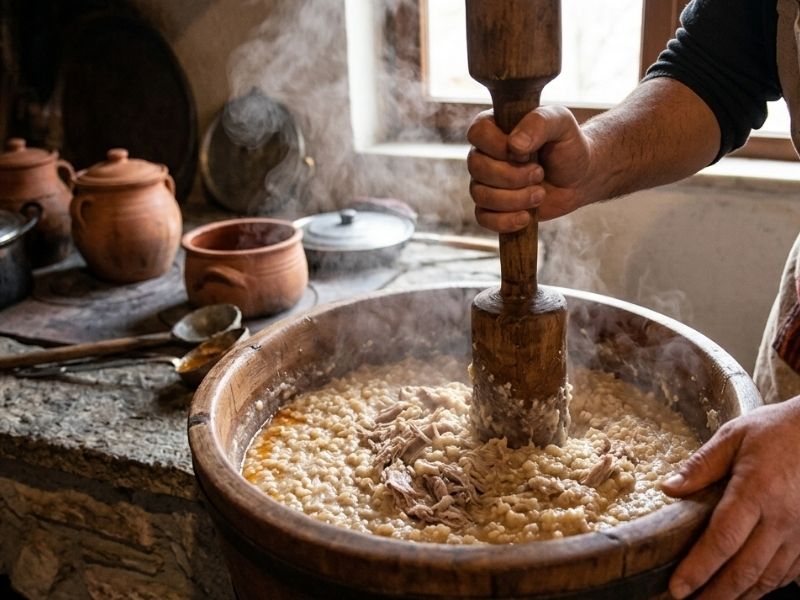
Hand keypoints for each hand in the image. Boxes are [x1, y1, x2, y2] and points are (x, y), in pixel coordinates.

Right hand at [466, 105, 592, 231]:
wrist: (579, 178)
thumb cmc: (568, 146)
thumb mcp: (561, 123)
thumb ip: (539, 123)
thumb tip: (515, 145)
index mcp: (494, 128)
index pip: (477, 133)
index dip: (498, 146)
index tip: (526, 152)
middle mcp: (484, 154)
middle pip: (476, 167)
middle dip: (511, 176)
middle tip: (540, 173)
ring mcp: (485, 182)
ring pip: (480, 195)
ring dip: (514, 199)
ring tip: (540, 194)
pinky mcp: (492, 208)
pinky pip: (483, 218)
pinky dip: (505, 221)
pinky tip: (526, 217)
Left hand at [661, 396, 799, 598]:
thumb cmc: (776, 431)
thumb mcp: (733, 436)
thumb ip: (701, 465)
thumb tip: (668, 488)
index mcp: (755, 492)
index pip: (722, 540)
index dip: (698, 568)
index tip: (678, 587)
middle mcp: (781, 519)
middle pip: (745, 568)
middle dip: (716, 593)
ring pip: (768, 577)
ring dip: (740, 595)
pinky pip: (789, 572)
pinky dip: (766, 586)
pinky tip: (748, 591)